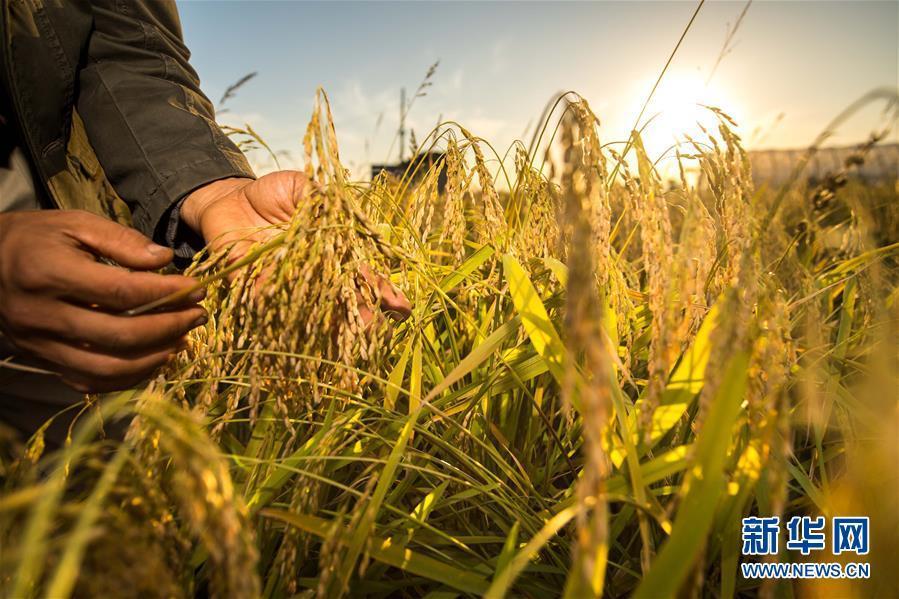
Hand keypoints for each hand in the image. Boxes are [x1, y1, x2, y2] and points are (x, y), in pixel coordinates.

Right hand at [0, 210, 206, 391]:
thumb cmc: (36, 238)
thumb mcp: (76, 224)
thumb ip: (122, 240)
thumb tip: (165, 260)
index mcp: (49, 274)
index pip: (121, 292)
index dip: (166, 294)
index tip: (197, 289)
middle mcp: (41, 315)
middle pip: (119, 335)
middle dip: (169, 328)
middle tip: (198, 316)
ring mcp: (40, 344)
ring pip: (107, 368)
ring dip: (153, 359)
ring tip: (182, 340)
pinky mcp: (42, 361)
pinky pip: (90, 382)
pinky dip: (128, 377)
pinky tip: (155, 359)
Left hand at [182, 171, 411, 319]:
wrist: (229, 197)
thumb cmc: (272, 193)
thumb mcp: (303, 187)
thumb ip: (323, 200)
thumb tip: (345, 216)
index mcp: (329, 250)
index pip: (360, 273)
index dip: (380, 289)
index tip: (400, 305)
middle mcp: (310, 272)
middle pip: (340, 298)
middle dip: (360, 313)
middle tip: (377, 328)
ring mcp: (284, 281)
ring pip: (309, 304)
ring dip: (326, 318)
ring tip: (345, 332)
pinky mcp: (252, 282)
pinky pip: (265, 295)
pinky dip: (275, 299)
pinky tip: (292, 312)